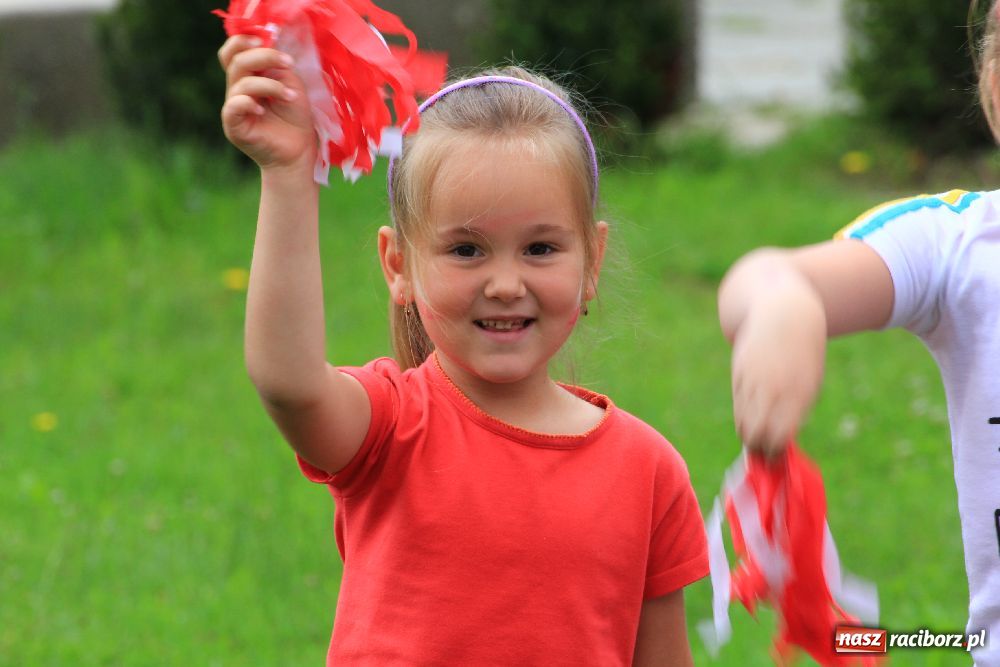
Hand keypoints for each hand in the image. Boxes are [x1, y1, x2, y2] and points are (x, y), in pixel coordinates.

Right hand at [219, 35, 315, 170]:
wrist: (300, 150)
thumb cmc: (296, 117)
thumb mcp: (290, 83)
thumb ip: (276, 63)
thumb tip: (267, 39)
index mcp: (249, 75)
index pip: (234, 50)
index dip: (244, 39)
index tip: (268, 37)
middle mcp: (237, 88)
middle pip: (236, 60)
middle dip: (263, 56)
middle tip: (287, 63)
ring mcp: (234, 107)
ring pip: (240, 82)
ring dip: (270, 85)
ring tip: (291, 97)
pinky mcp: (233, 125)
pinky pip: (233, 106)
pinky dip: (248, 103)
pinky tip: (263, 110)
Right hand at [730, 285, 825, 457]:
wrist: (785, 315)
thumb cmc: (802, 356)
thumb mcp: (808, 384)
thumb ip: (794, 412)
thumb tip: (779, 442)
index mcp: (798, 395)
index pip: (777, 437)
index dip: (773, 452)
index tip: (775, 457)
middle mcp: (773, 390)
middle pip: (755, 433)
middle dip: (757, 447)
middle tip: (762, 449)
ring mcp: (753, 381)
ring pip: (743, 421)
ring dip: (748, 432)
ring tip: (757, 432)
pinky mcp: (738, 373)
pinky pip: (738, 403)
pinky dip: (743, 413)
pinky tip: (752, 410)